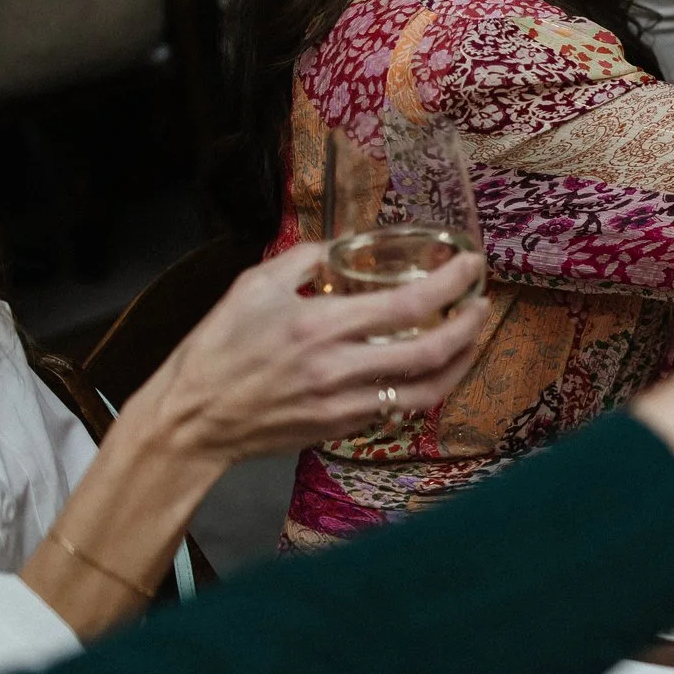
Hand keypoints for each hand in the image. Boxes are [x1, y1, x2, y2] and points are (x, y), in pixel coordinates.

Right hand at [136, 242, 488, 461]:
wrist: (190, 421)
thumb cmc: (216, 348)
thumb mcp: (253, 287)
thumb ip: (306, 259)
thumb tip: (346, 244)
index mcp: (320, 326)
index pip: (408, 305)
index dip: (451, 284)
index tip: (473, 265)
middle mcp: (339, 369)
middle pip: (431, 351)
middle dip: (470, 325)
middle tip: (483, 304)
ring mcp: (344, 405)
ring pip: (426, 390)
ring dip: (461, 362)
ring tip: (472, 338)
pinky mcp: (340, 428)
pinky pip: (397, 409)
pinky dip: (425, 387)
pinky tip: (433, 367)